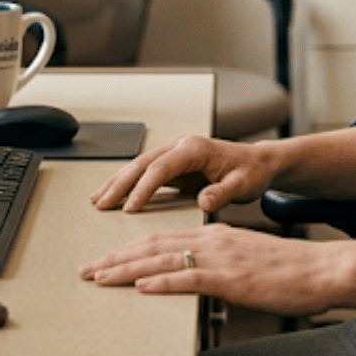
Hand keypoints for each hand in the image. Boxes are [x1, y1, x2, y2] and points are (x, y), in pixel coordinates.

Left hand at [78, 223, 344, 317]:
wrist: (322, 270)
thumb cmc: (289, 271)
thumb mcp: (246, 261)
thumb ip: (218, 265)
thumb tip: (195, 277)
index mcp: (215, 234)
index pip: (161, 238)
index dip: (128, 249)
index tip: (104, 260)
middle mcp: (212, 239)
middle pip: (152, 245)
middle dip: (115, 258)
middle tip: (87, 269)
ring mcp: (221, 258)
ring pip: (162, 259)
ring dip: (126, 269)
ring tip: (100, 277)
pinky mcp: (231, 278)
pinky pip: (189, 277)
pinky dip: (162, 281)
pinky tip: (142, 286)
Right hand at [88, 133, 277, 213]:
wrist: (258, 163)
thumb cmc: (251, 172)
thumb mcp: (243, 184)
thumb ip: (222, 193)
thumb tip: (204, 201)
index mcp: (195, 148)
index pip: (161, 168)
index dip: (143, 188)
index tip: (130, 208)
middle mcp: (181, 146)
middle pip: (142, 164)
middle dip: (119, 184)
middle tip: (101, 205)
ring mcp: (174, 154)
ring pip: (138, 166)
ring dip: (117, 182)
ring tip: (97, 200)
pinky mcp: (173, 165)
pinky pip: (144, 173)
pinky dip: (126, 183)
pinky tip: (111, 194)